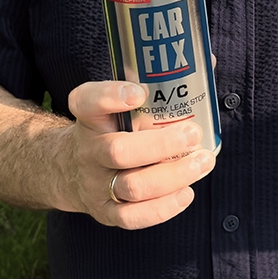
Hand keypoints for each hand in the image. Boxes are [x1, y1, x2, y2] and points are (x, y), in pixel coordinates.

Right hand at [58, 80, 216, 229]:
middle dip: (161, 145)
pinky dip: (162, 208)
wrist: (69, 169)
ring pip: (131, 186)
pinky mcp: (105, 211)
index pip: (87, 101)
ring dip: (173, 176)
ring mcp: (95, 184)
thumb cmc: (111, 129)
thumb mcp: (117, 104)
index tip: (139, 92)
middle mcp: (88, 150)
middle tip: (192, 134)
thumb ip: (155, 85)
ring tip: (202, 162)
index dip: (111, 96)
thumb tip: (208, 61)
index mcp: (89, 117)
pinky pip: (131, 217)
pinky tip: (187, 192)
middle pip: (118, 151)